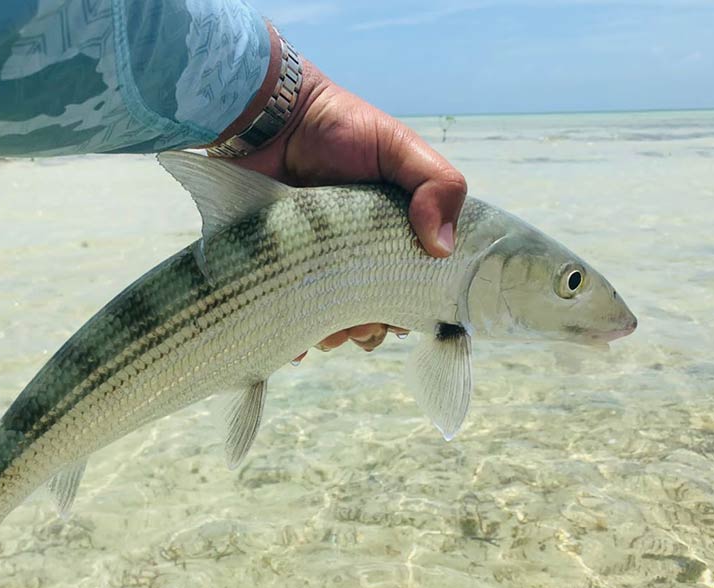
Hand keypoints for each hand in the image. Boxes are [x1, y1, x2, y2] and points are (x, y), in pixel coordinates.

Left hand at [212, 30, 466, 358]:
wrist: (270, 117)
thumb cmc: (340, 127)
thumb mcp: (400, 146)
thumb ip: (436, 185)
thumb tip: (443, 248)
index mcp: (391, 238)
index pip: (408, 289)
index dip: (408, 309)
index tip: (398, 315)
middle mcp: (353, 257)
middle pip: (370, 316)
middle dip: (368, 330)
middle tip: (357, 324)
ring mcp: (313, 266)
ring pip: (328, 322)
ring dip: (332, 336)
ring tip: (324, 329)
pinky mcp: (276, 268)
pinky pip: (283, 315)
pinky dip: (289, 338)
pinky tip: (293, 342)